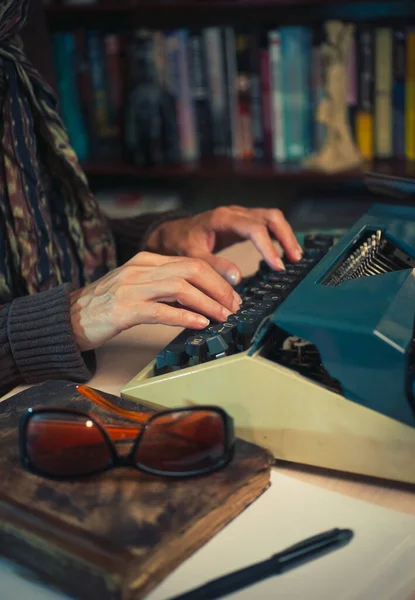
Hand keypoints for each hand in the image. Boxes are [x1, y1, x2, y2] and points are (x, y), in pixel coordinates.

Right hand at [69, 252, 241, 351]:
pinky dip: (185, 316)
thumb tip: (201, 298)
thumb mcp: (138, 286)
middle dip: (219, 288)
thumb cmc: (106, 305)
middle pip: (191, 270)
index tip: (233, 295)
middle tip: (234, 305)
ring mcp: (131, 287)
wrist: (70, 317)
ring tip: (223, 316)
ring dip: (208, 303)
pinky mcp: (124, 309)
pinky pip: (161, 310)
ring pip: (180, 288)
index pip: (191, 262)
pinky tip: (200, 323)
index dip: (218, 278)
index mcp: (146, 260)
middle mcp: (140, 269)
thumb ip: (165, 287)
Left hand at [146, 206, 302, 284]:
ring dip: (286, 236)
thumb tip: (238, 278)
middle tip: (295, 259)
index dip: (268, 247)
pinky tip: (284, 252)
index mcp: (222, 219)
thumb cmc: (181, 244)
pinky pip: (267, 224)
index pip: (254, 228)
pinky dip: (278, 236)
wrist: (173, 234)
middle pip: (270, 217)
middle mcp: (235, 213)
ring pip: (272, 218)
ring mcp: (240, 216)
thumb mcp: (193, 257)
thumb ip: (214, 266)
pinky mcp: (243, 222)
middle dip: (286, 237)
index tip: (278, 266)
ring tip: (295, 257)